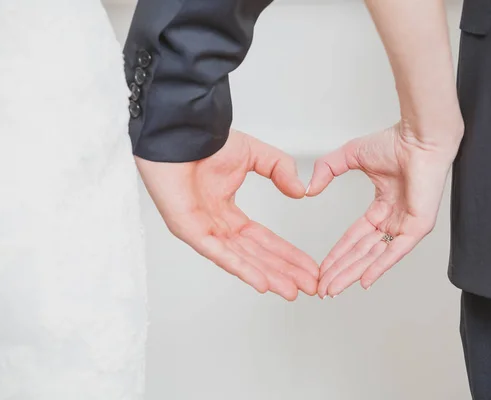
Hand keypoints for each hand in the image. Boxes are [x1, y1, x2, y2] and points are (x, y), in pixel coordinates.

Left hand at [136, 130, 318, 300]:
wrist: (181, 131)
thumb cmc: (207, 141)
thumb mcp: (254, 154)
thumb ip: (280, 169)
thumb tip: (300, 191)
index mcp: (227, 211)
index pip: (263, 239)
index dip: (287, 254)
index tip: (308, 267)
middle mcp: (216, 225)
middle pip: (256, 255)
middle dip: (284, 271)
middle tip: (308, 287)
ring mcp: (202, 230)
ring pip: (241, 259)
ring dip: (268, 276)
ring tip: (291, 290)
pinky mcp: (189, 230)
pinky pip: (218, 253)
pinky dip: (241, 268)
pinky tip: (262, 282)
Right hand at [308, 122, 459, 297]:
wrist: (418, 137)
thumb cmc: (394, 141)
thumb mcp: (350, 156)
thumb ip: (327, 170)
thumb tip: (309, 189)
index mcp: (382, 207)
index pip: (354, 237)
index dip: (336, 254)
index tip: (321, 269)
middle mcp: (393, 219)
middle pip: (361, 253)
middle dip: (340, 271)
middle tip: (322, 289)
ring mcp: (406, 225)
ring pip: (374, 256)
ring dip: (352, 273)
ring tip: (333, 289)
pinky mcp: (418, 227)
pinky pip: (395, 251)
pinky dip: (379, 266)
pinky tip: (363, 281)